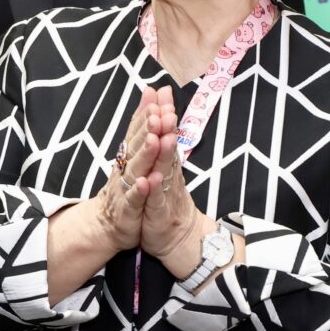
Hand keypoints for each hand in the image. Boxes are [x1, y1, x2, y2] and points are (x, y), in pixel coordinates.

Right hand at [93, 89, 167, 249]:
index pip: (138, 129)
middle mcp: (126, 166)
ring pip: (137, 169)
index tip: (157, 96)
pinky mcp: (128, 209)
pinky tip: (146, 181)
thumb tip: (150, 91)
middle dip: (148, 128)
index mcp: (130, 153)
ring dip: (146, 154)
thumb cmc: (125, 184)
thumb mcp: (135, 152)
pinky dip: (140, 191)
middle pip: (138, 145)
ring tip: (155, 140)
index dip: (147, 113)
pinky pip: (134, 199)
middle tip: (159, 112)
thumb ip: (142, 123)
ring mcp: (125, 187)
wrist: (106, 222)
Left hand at [136, 102, 218, 276]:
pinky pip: (156, 201)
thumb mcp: (165, 168)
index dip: (164, 113)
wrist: (177, 237)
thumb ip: (165, 139)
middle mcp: (169, 174)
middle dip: (167, 129)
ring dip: (164, 155)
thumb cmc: (167, 199)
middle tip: (166, 109)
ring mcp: (165, 194)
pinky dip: (154, 190)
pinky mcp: (158, 214)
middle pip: (168, 148)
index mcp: (167, 162)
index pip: (166, 133)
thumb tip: (164, 109)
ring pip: (165, 172)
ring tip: (163, 137)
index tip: (162, 92)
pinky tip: (152, 179)